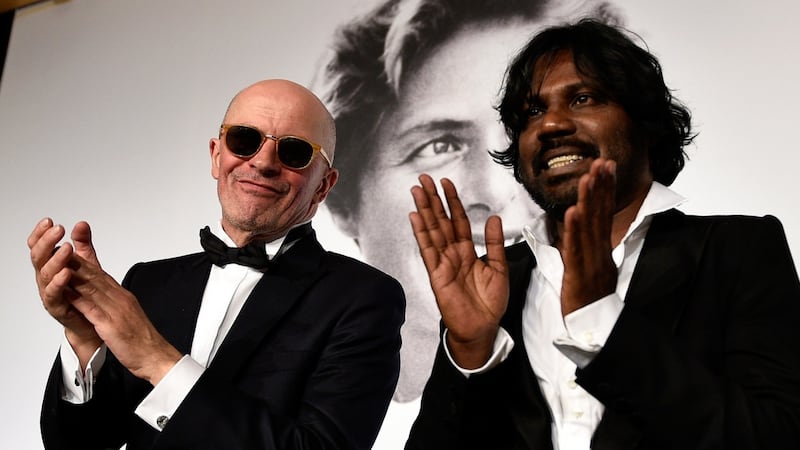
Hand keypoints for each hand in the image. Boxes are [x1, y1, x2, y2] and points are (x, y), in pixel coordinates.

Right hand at [28, 218, 102, 364]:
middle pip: (39, 257)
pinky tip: (66, 273)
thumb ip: (83, 245)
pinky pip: (54, 295)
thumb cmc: (86, 293)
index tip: (49, 221)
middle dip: (47, 242)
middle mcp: (46, 279)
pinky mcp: (58, 307)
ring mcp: (50, 294)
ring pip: (45, 274)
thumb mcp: (86, 264)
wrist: (92, 323)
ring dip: (55, 260)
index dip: (41, 235)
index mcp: (51, 266)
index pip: (40, 247)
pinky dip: (59, 283)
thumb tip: (81, 224)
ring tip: (66, 248)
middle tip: (57, 230)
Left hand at [66, 252, 181, 384]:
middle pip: (95, 277)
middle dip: (77, 263)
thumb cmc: (142, 340)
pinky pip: (92, 310)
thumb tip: (102, 298)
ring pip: (92, 289)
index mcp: (124, 297)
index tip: (71, 254)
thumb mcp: (127, 317)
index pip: (101, 276)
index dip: (84, 264)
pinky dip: (78, 299)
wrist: (155, 356)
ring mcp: (116, 311)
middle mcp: (120, 300)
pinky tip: (67, 293)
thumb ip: (115, 305)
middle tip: (61, 252)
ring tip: (58, 266)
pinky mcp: (111, 326)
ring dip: (74, 277)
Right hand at [409, 174, 508, 368]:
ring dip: (424, 210)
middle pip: (441, 221)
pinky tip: (415, 217)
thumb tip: (495, 218)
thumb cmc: (490, 304)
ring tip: (416, 190)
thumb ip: (495, 243)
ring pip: (432, 231)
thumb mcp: (499, 268)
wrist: (483, 328)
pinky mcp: (436, 275)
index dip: (452, 201)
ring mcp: (443, 263)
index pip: (458, 220)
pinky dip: (421, 233)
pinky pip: (428, 250)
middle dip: (433, 199)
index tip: (445, 183)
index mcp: (468, 251)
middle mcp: (452, 254)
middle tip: (423, 178)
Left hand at [560, 159, 617, 315]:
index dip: (605, 189)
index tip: (605, 166)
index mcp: (602, 250)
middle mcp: (599, 252)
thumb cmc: (592, 300)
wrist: (595, 327)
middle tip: (602, 162)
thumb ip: (592, 247)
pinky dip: (574, 231)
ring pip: (589, 228)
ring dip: (588, 201)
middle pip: (600, 215)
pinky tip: (572, 212)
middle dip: (601, 186)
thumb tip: (589, 226)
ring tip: (587, 178)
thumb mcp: (594, 269)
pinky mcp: (579, 275)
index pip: (604, 214)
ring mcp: (591, 263)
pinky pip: (576, 250)